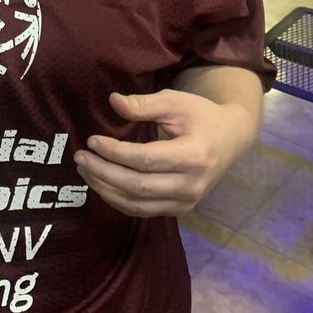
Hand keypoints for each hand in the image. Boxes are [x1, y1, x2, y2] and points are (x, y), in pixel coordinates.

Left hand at [73, 89, 252, 216]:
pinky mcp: (181, 208)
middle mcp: (191, 185)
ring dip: (106, 189)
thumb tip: (112, 101)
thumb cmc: (201, 115)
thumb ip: (144, 104)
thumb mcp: (176, 102)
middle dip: (104, 173)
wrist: (231, 139)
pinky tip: (102, 184)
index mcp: (193, 156)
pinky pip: (144, 211)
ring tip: (85, 170)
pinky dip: (119, 200)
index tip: (92, 140)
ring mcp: (187, 201)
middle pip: (138, 186)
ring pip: (138, 204)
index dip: (115, 152)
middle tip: (80, 158)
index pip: (145, 160)